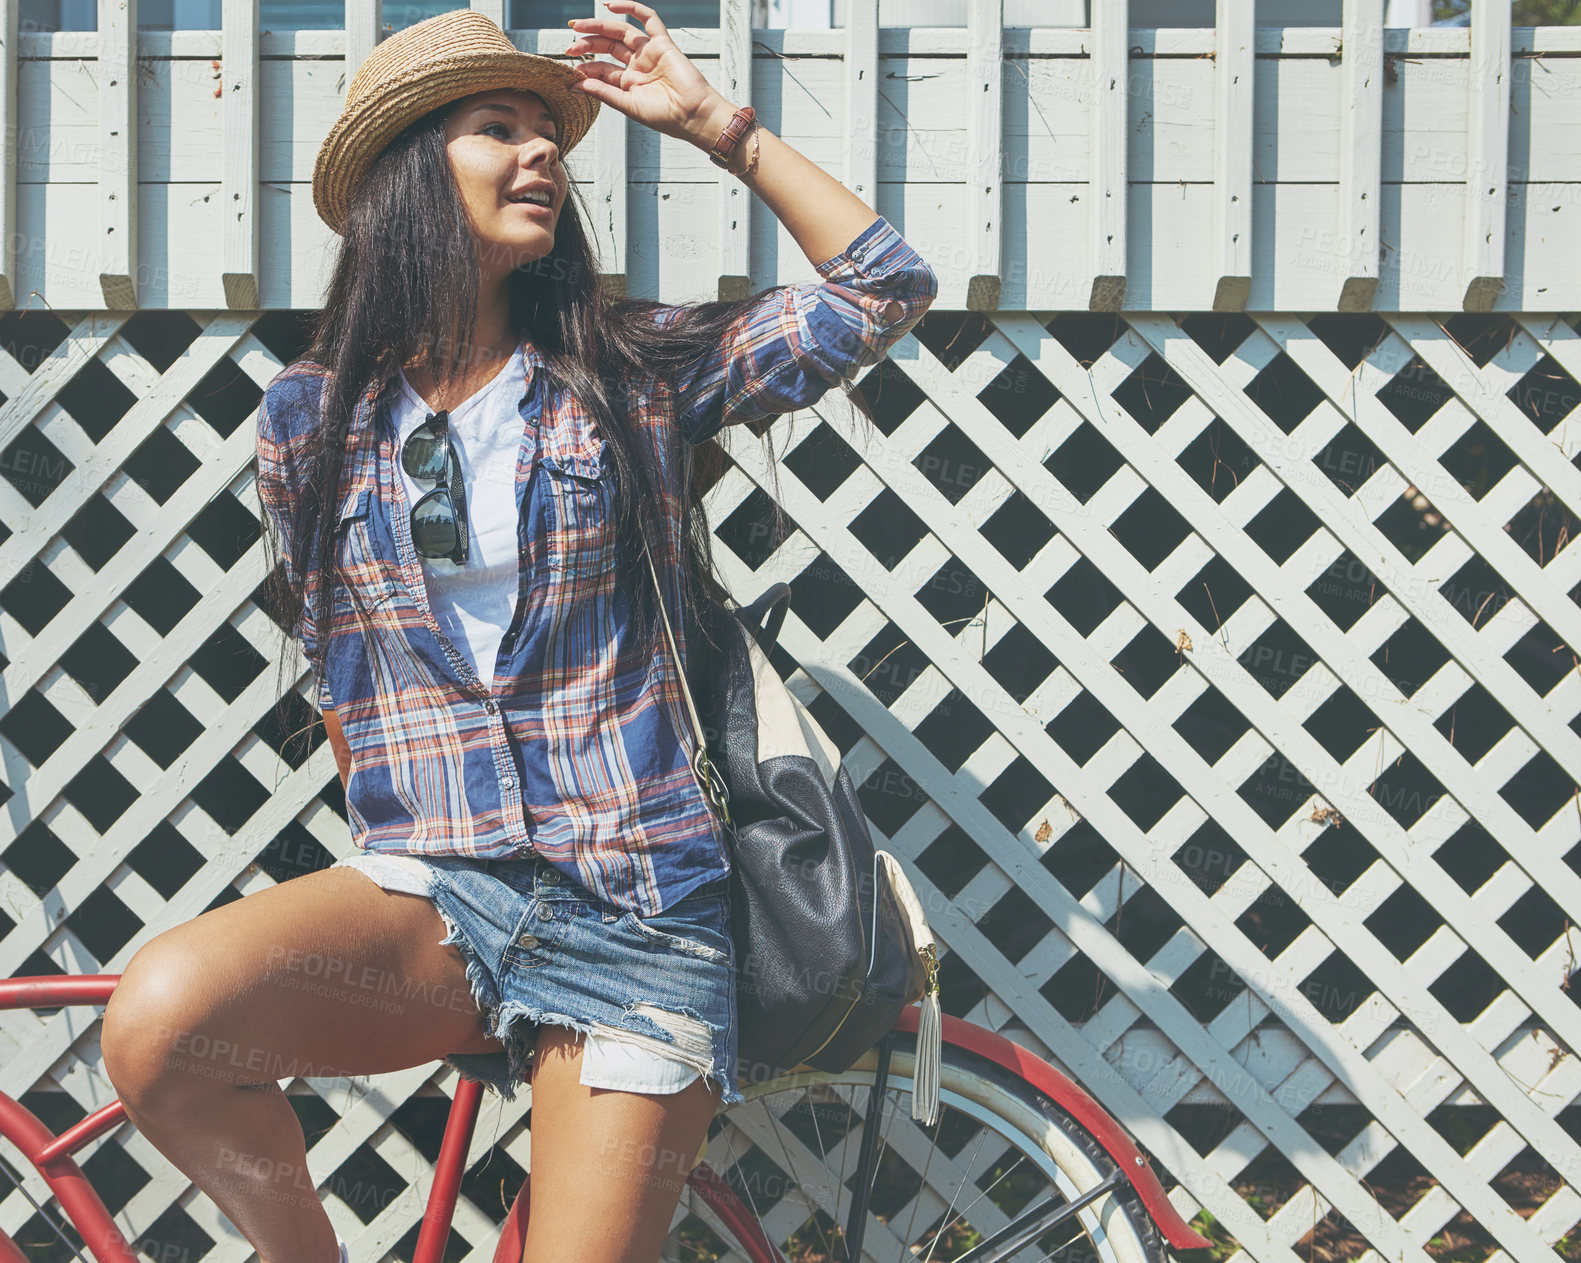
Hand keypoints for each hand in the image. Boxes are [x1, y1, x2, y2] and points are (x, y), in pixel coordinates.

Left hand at [566, 0, 736, 147]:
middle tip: (570, 45)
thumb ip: (602, 91)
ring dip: (599, 25)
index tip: (571, 70)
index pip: (602, 68)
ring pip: (620, 31)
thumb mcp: (627, 104)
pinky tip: (610, 5)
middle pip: (608, 46)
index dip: (586, 67)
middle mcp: (638, 65)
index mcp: (629, 83)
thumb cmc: (665, 117)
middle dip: (587, 43)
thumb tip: (575, 84)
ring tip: (579, 26)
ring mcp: (649, 52)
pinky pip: (647, 19)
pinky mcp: (663, 43)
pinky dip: (631, 7)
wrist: (693, 115)